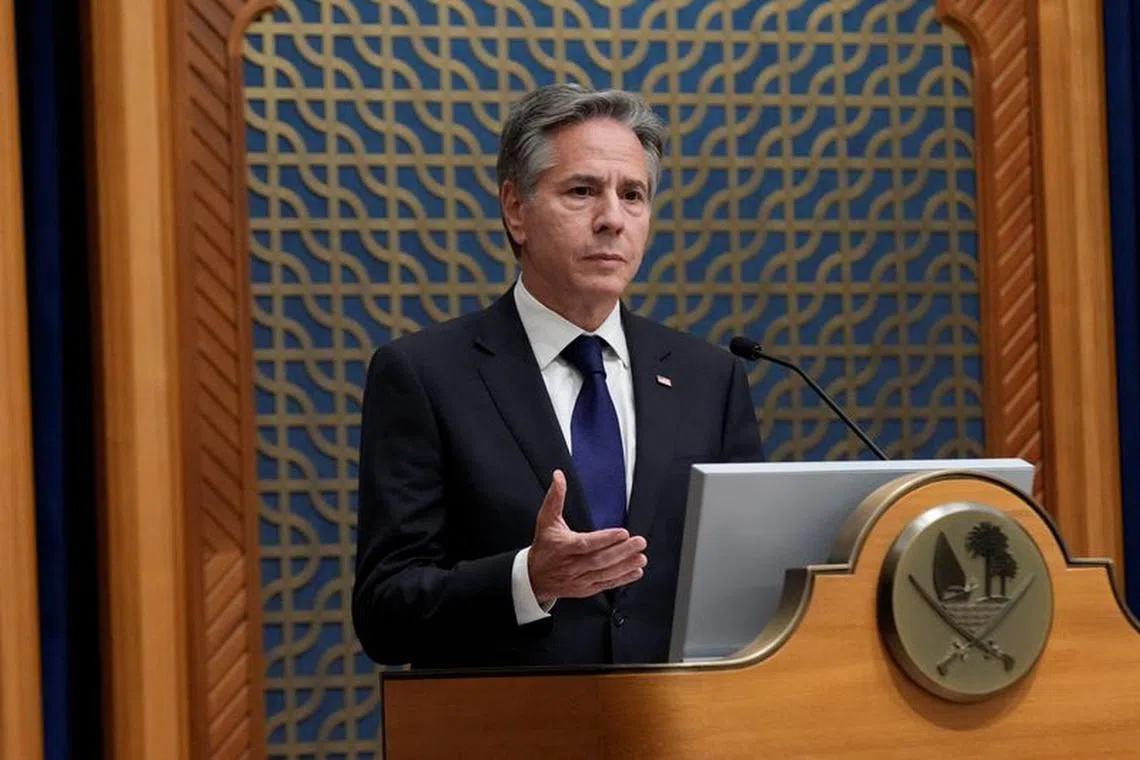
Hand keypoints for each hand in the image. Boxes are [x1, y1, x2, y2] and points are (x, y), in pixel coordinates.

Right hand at [527, 470, 647, 606]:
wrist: (534, 577)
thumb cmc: (544, 547)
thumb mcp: (546, 520)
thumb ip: (555, 498)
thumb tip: (559, 476)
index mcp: (564, 547)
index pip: (587, 544)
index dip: (605, 539)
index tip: (622, 533)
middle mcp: (572, 565)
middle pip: (600, 559)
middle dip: (622, 552)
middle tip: (639, 542)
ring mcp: (579, 579)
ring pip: (605, 573)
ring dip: (625, 566)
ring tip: (641, 557)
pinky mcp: (585, 589)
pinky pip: (606, 584)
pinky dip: (622, 579)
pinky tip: (635, 572)